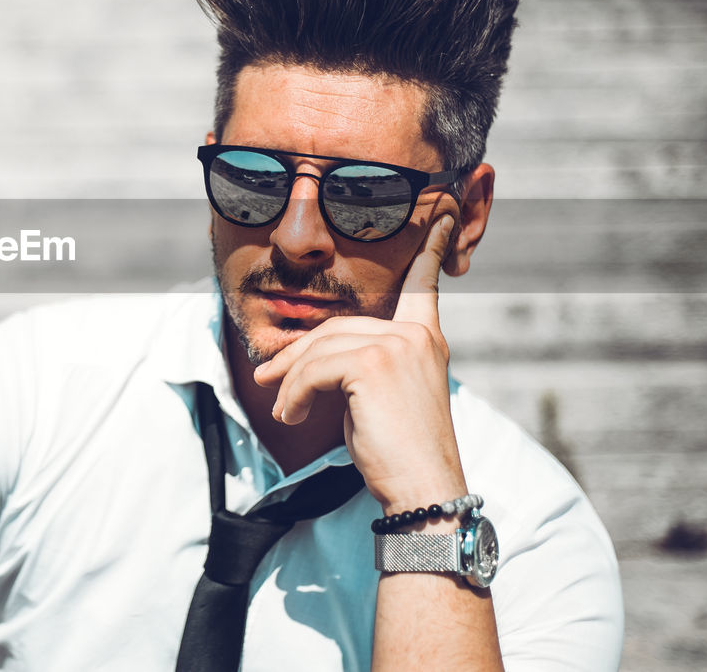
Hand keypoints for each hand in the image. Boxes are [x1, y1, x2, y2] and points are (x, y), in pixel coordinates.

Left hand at [252, 214, 465, 510]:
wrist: (424, 492)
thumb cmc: (399, 454)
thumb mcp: (379, 399)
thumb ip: (355, 367)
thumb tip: (293, 365)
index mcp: (425, 340)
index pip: (423, 287)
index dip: (429, 252)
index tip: (440, 215)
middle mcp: (415, 335)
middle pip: (336, 328)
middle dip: (297, 355)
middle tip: (266, 378)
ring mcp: (397, 345)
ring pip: (320, 349)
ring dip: (290, 381)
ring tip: (282, 411)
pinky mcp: (373, 364)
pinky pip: (313, 369)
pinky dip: (293, 394)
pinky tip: (290, 417)